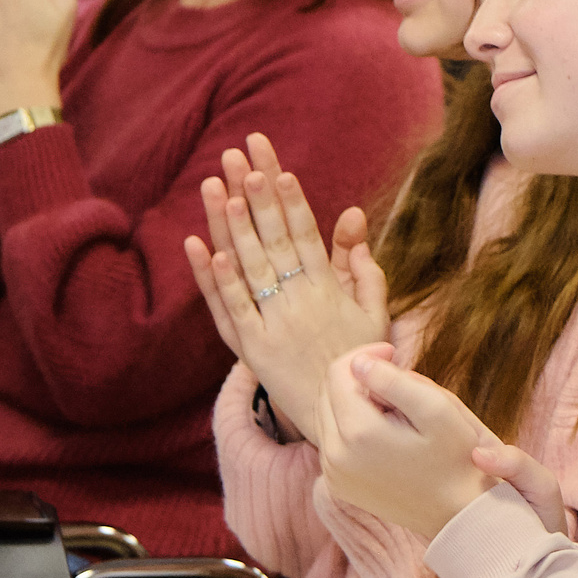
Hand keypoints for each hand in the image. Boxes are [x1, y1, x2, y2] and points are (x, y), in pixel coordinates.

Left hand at [181, 133, 389, 445]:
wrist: (347, 422)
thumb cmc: (361, 361)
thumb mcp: (374, 311)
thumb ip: (362, 263)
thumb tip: (351, 215)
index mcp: (331, 291)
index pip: (306, 234)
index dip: (290, 199)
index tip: (276, 167)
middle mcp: (300, 304)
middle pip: (273, 239)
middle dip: (256, 194)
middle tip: (238, 156)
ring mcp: (273, 326)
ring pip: (248, 267)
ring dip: (229, 224)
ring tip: (215, 185)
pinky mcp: (252, 351)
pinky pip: (230, 309)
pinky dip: (215, 279)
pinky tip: (202, 247)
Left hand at [317, 345, 500, 539]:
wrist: (459, 514)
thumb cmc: (457, 457)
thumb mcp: (438, 409)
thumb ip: (394, 380)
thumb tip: (359, 363)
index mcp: (358, 433)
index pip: (340, 371)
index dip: (366, 354)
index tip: (395, 354)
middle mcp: (335, 457)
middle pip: (327, 391)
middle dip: (358, 377)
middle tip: (398, 382)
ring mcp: (333, 475)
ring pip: (326, 414)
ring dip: (354, 401)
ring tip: (393, 409)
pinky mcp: (337, 485)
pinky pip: (331, 440)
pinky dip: (351, 425)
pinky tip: (383, 431)